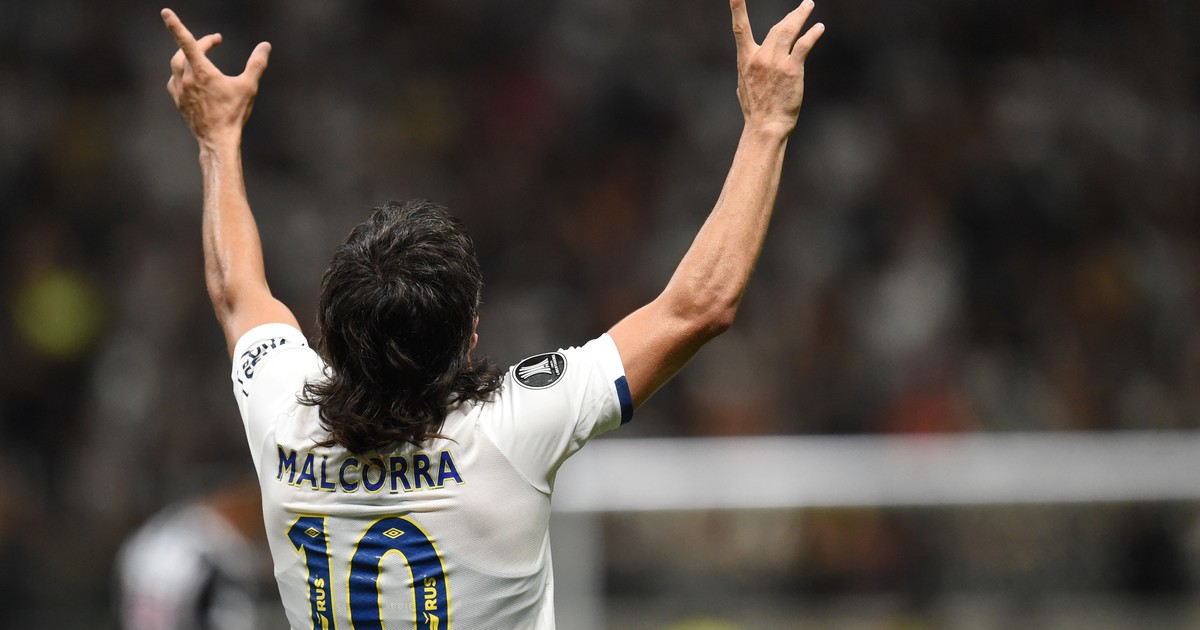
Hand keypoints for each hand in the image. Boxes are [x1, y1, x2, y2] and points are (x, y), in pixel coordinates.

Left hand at [162, 8, 270, 145]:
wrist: (218, 140)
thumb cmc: (234, 113)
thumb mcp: (249, 87)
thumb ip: (256, 64)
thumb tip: (265, 45)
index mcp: (202, 71)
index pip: (186, 42)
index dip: (176, 25)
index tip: (166, 12)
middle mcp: (186, 78)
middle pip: (183, 52)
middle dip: (198, 43)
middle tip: (214, 43)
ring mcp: (179, 90)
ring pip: (176, 65)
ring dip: (187, 57)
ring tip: (201, 58)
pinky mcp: (177, 101)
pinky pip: (173, 80)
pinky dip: (181, 73)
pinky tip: (189, 78)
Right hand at [730, 0, 824, 135]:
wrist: (766, 126)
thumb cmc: (756, 110)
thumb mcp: (745, 86)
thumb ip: (750, 70)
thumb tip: (754, 66)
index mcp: (745, 60)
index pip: (739, 28)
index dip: (737, 8)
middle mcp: (760, 57)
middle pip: (776, 27)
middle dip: (792, 15)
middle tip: (805, 4)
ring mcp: (776, 62)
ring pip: (789, 30)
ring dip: (801, 16)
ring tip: (809, 6)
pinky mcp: (792, 69)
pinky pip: (803, 45)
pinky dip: (812, 34)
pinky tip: (819, 28)